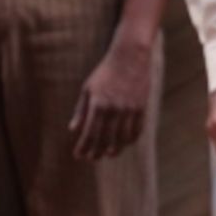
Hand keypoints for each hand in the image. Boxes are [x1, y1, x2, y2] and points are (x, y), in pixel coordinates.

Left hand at [69, 32, 153, 159]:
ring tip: (109, 154)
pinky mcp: (142, 107)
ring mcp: (129, 109)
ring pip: (122, 138)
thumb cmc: (106, 72)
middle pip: (105, 139)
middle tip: (92, 158)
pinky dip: (130, 139)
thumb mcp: (88, 88)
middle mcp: (114, 109)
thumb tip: (73, 129)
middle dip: (97, 151)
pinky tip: (125, 143)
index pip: (89, 133)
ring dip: (115, 149)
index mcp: (98, 105)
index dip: (84, 147)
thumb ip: (81, 110)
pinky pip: (137, 130)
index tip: (79, 155)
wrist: (131, 56)